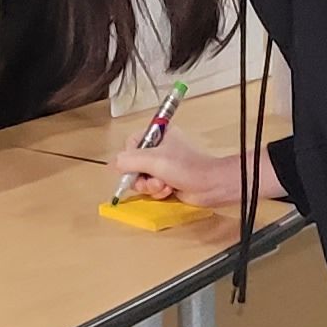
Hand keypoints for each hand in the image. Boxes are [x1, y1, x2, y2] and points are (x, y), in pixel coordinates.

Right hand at [112, 129, 246, 207]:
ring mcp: (164, 166)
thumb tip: (116, 164)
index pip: (132, 143)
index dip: (130, 157)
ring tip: (163, 186)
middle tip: (152, 180)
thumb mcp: (154, 159)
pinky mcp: (167, 181)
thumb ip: (129, 160)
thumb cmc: (188, 167)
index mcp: (159, 134)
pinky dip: (157, 192)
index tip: (135, 166)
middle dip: (141, 176)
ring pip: (142, 179)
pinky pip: (152, 188)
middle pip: (134, 164)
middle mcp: (160, 149)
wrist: (210, 186)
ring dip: (150, 186)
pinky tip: (169, 190)